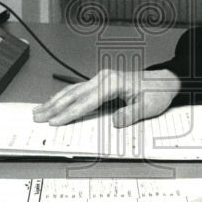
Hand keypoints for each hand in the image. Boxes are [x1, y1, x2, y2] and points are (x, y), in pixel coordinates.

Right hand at [31, 68, 180, 127]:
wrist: (164, 81)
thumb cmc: (157, 94)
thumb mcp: (148, 107)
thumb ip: (131, 115)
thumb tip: (115, 122)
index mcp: (113, 84)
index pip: (86, 101)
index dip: (69, 113)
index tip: (54, 122)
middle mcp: (104, 79)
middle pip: (73, 94)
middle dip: (54, 107)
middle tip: (36, 117)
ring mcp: (101, 79)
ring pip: (73, 90)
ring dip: (55, 101)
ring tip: (38, 110)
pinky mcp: (101, 82)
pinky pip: (78, 89)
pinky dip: (64, 96)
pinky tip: (54, 101)